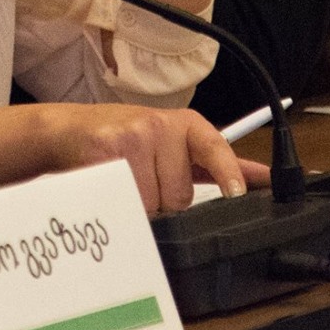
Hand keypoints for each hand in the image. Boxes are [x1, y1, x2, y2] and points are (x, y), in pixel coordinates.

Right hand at [35, 103, 270, 214]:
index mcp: (185, 124)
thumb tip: (260, 178)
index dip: (229, 172)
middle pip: (180, 195)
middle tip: (143, 179)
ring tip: (125, 182)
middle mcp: (162, 124)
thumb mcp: (173, 144)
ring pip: (153, 203)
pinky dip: (119, 203)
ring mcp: (134, 136)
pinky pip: (126, 200)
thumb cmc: (125, 140)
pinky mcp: (107, 150)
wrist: (69, 129)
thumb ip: (213, 162)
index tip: (237, 193)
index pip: (215, 146)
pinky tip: (110, 185)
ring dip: (139, 205)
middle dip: (162, 201)